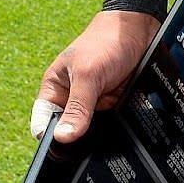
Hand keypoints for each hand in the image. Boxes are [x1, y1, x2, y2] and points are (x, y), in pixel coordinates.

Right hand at [34, 10, 160, 143]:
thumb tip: (62, 138)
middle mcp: (72, 99)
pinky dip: (116, 130)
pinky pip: (111, 128)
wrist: (139, 30)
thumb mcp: (88, 75)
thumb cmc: (105, 42)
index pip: (44, 123)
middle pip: (69, 132)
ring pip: (91, 133)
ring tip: (105, 134)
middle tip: (86, 149)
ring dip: (98, 137)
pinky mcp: (113, 108)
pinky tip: (121, 130)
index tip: (61, 152)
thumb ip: (77, 107)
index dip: (49, 139)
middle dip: (77, 142)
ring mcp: (94, 105)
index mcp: (55, 89)